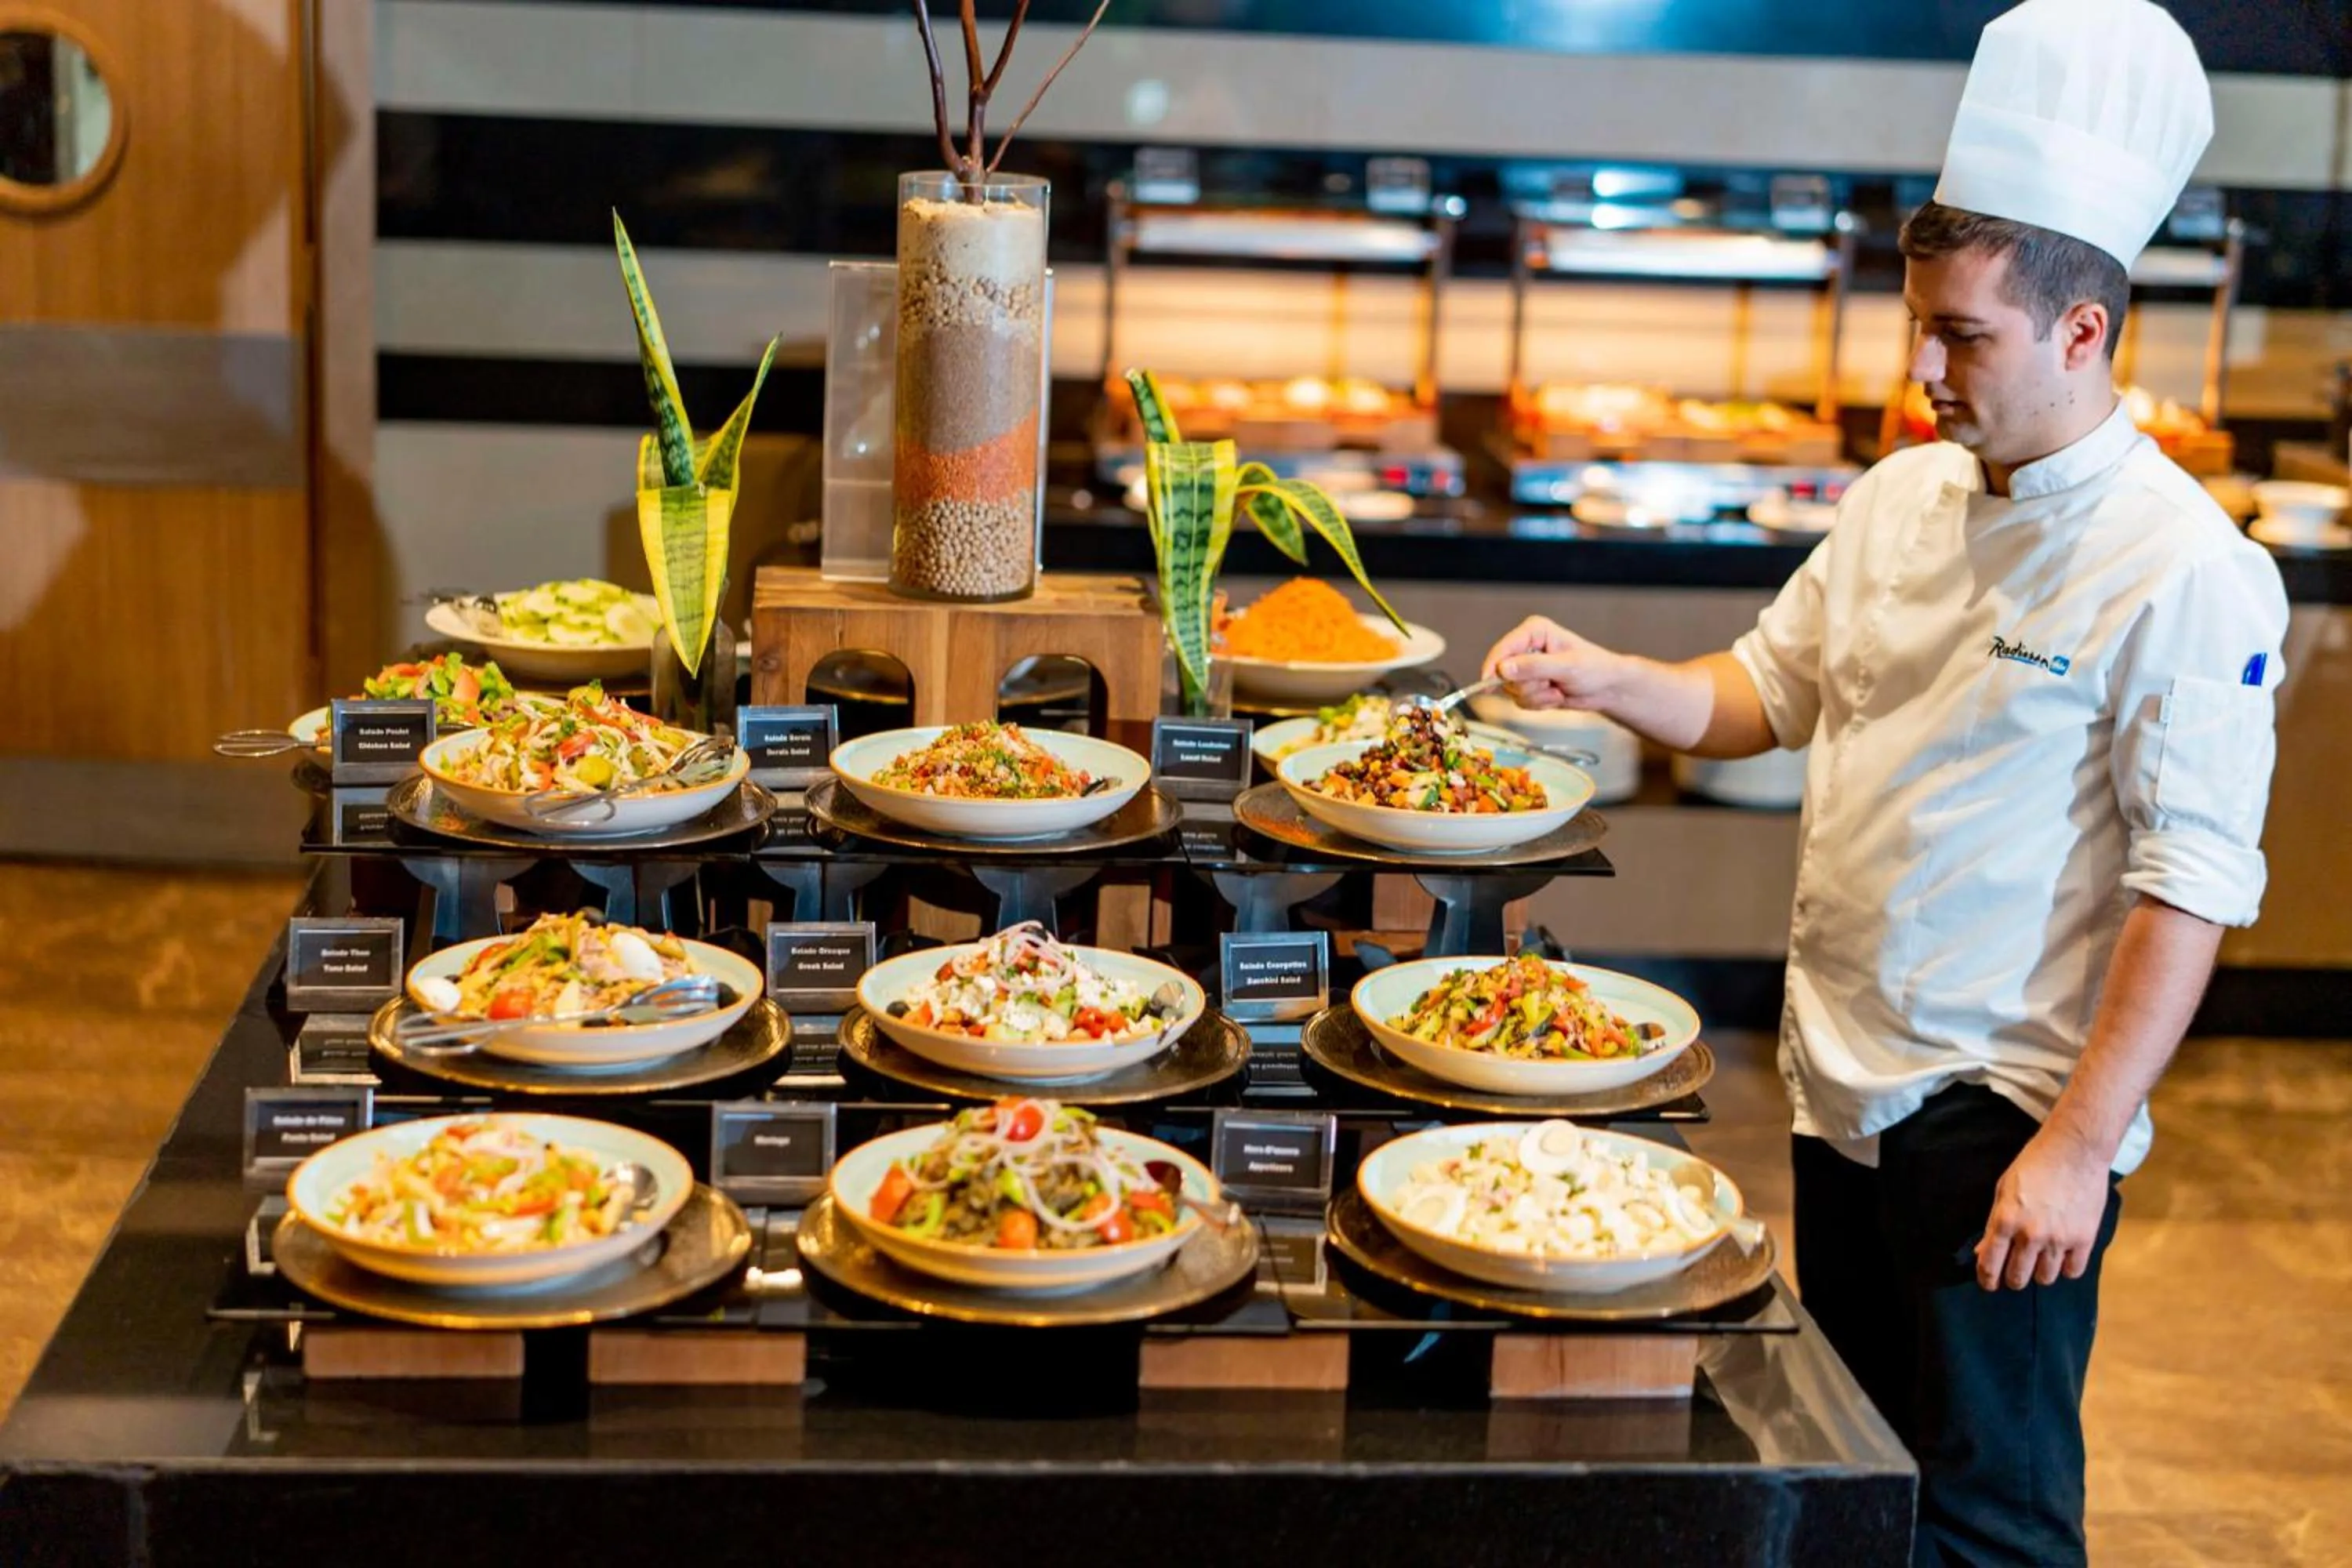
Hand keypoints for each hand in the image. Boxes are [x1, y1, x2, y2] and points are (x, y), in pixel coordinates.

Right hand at [1481, 616, 1622, 711]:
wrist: (1608, 688)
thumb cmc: (1596, 669)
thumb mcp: (1567, 667)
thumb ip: (1534, 667)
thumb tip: (1503, 668)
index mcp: (1534, 632)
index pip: (1503, 649)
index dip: (1493, 666)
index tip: (1488, 683)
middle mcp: (1527, 648)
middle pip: (1504, 673)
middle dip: (1529, 686)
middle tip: (1550, 684)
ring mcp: (1527, 668)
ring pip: (1512, 690)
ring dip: (1536, 697)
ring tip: (1557, 690)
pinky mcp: (1529, 685)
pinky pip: (1520, 701)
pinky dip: (1539, 704)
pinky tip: (1556, 696)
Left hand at [1974, 1126, 2109, 1290]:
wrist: (2075, 1150)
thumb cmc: (2034, 1165)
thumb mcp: (2003, 1189)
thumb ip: (1993, 1224)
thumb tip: (1982, 1251)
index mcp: (2006, 1220)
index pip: (1990, 1263)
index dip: (1987, 1279)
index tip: (1989, 1284)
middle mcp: (2031, 1234)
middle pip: (2018, 1277)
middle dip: (2013, 1278)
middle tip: (2015, 1272)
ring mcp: (2059, 1239)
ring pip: (2045, 1278)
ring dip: (2040, 1273)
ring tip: (2040, 1260)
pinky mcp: (2085, 1239)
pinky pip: (2073, 1271)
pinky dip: (2066, 1268)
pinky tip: (2062, 1257)